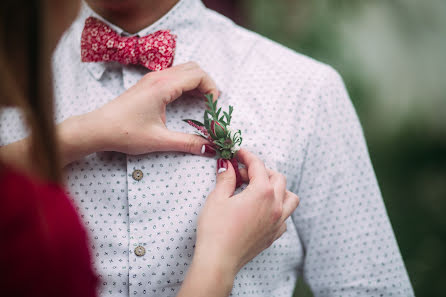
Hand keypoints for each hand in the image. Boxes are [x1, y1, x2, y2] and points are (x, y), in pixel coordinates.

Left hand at [87, 62, 218, 154]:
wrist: (98, 128)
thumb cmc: (124, 132)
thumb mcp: (159, 140)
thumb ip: (187, 143)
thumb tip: (209, 147)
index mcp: (163, 86)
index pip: (198, 75)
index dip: (212, 89)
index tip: (213, 107)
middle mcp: (158, 77)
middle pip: (193, 68)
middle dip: (207, 84)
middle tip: (210, 104)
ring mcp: (152, 78)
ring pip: (183, 70)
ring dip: (196, 83)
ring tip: (202, 103)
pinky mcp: (148, 84)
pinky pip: (173, 76)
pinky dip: (185, 84)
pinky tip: (186, 101)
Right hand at [182, 149, 298, 295]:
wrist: (218, 260)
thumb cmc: (215, 229)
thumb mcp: (217, 198)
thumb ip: (225, 178)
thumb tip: (227, 165)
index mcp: (263, 193)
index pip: (259, 166)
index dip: (247, 156)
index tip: (238, 153)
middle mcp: (276, 206)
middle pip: (278, 178)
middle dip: (262, 171)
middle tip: (242, 173)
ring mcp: (278, 222)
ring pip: (290, 198)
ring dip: (278, 189)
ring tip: (260, 190)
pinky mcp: (274, 235)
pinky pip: (285, 217)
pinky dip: (278, 209)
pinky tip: (262, 211)